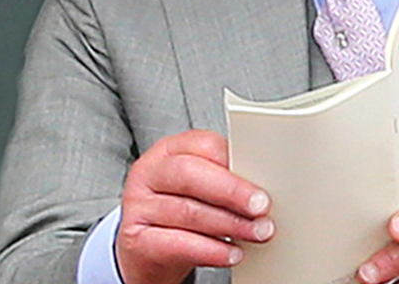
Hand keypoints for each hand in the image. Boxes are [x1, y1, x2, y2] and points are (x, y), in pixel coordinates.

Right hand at [115, 130, 272, 283]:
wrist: (146, 252)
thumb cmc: (180, 216)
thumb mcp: (196, 190)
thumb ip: (221, 181)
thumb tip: (261, 189)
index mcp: (167, 151)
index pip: (202, 145)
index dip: (233, 161)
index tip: (263, 180)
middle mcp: (148, 173)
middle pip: (189, 173)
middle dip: (231, 191)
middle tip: (261, 206)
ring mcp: (138, 206)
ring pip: (187, 211)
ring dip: (229, 224)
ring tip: (256, 233)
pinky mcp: (135, 240)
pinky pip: (177, 244)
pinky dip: (211, 250)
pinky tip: (232, 254)